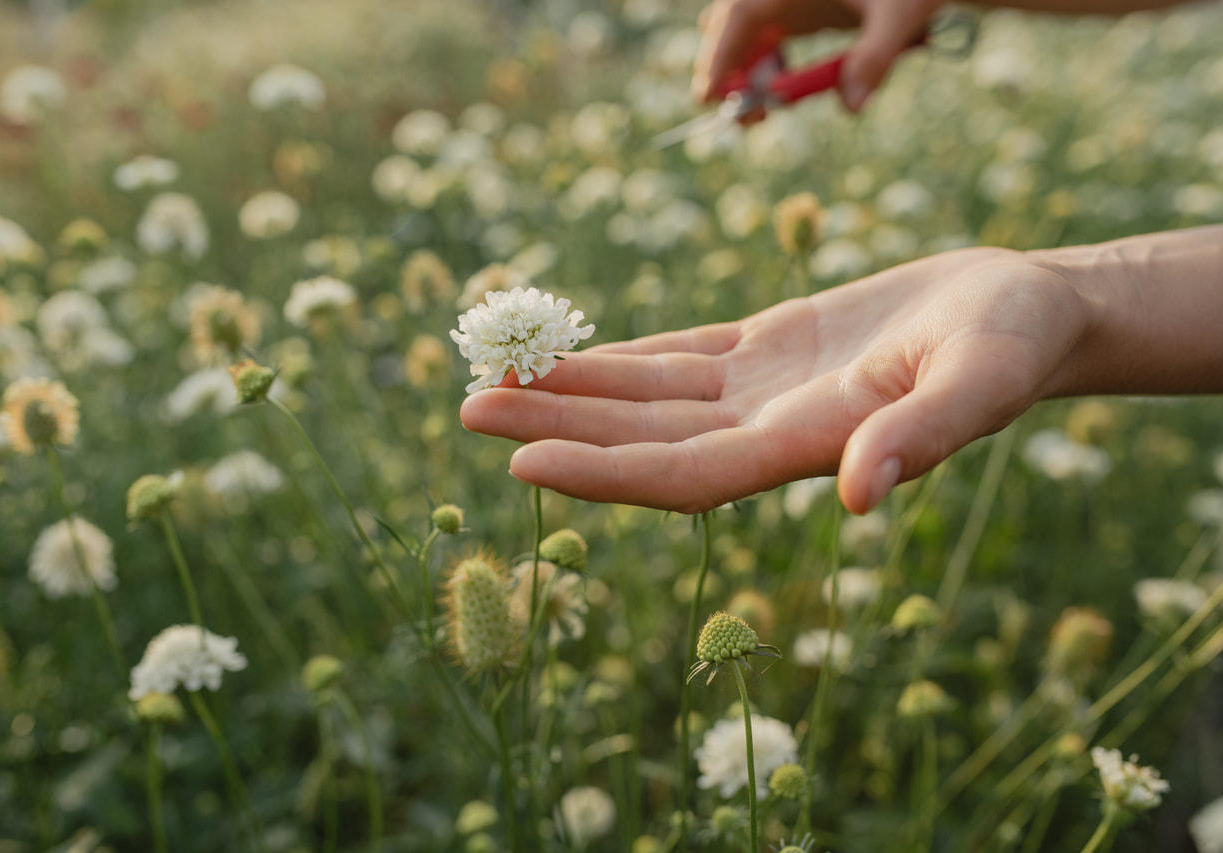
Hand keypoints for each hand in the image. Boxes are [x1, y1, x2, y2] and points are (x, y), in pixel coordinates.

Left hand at [460, 247, 1094, 514]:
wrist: (1022, 312)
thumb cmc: (1014, 344)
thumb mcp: (980, 380)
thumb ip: (922, 435)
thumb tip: (863, 493)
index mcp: (806, 447)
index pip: (684, 476)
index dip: (603, 473)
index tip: (521, 462)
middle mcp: (766, 430)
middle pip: (641, 440)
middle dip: (555, 426)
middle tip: (464, 410)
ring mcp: (759, 391)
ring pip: (644, 398)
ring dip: (568, 389)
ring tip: (488, 376)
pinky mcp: (763, 350)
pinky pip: (672, 359)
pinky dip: (615, 358)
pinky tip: (564, 355)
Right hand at [693, 0, 946, 110]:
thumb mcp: (899, 15)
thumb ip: (874, 58)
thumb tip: (852, 107)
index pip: (741, 13)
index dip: (720, 54)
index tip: (708, 94)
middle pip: (733, 26)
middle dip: (730, 71)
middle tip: (745, 117)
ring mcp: (786, 0)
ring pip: (745, 36)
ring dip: (746, 75)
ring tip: (760, 115)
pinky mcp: (797, 11)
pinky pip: (765, 40)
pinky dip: (765, 69)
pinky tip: (779, 94)